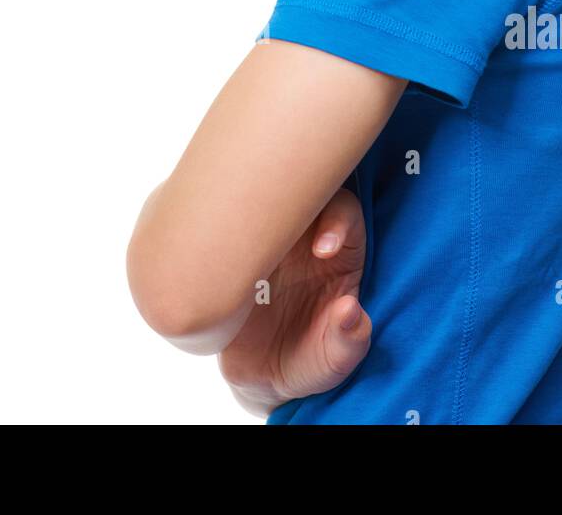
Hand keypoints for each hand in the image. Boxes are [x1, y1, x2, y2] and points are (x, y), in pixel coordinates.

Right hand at [218, 186, 371, 416]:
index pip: (341, 210)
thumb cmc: (306, 357)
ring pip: (258, 197)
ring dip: (247, 204)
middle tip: (273, 228)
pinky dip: (215, 224)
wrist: (260, 374)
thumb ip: (349, 341)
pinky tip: (212, 253)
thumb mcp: (333, 359)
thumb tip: (349, 312)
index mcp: (335, 252)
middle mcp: (301, 234)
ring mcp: (264, 237)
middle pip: (298, 188)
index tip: (323, 251)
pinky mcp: (231, 247)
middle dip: (287, 195)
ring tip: (239, 239)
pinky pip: (222, 222)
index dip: (336, 220)